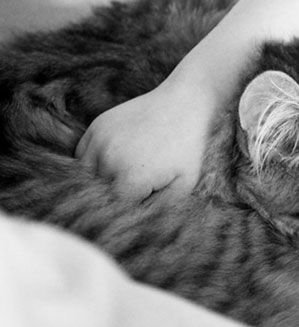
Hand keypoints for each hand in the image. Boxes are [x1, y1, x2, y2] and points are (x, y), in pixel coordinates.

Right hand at [75, 82, 213, 200]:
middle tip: (142, 180)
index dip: (133, 206)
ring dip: (103, 178)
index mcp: (131, 177)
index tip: (147, 197)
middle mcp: (108, 160)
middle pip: (101, 193)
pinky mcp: (95, 127)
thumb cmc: (188, 148)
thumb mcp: (184, 184)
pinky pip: (82, 156)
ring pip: (87, 176)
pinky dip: (94, 162)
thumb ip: (160, 207)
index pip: (118, 208)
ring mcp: (99, 141)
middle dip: (119, 192)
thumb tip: (136, 222)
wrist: (184, 104)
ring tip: (131, 167)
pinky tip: (118, 156)